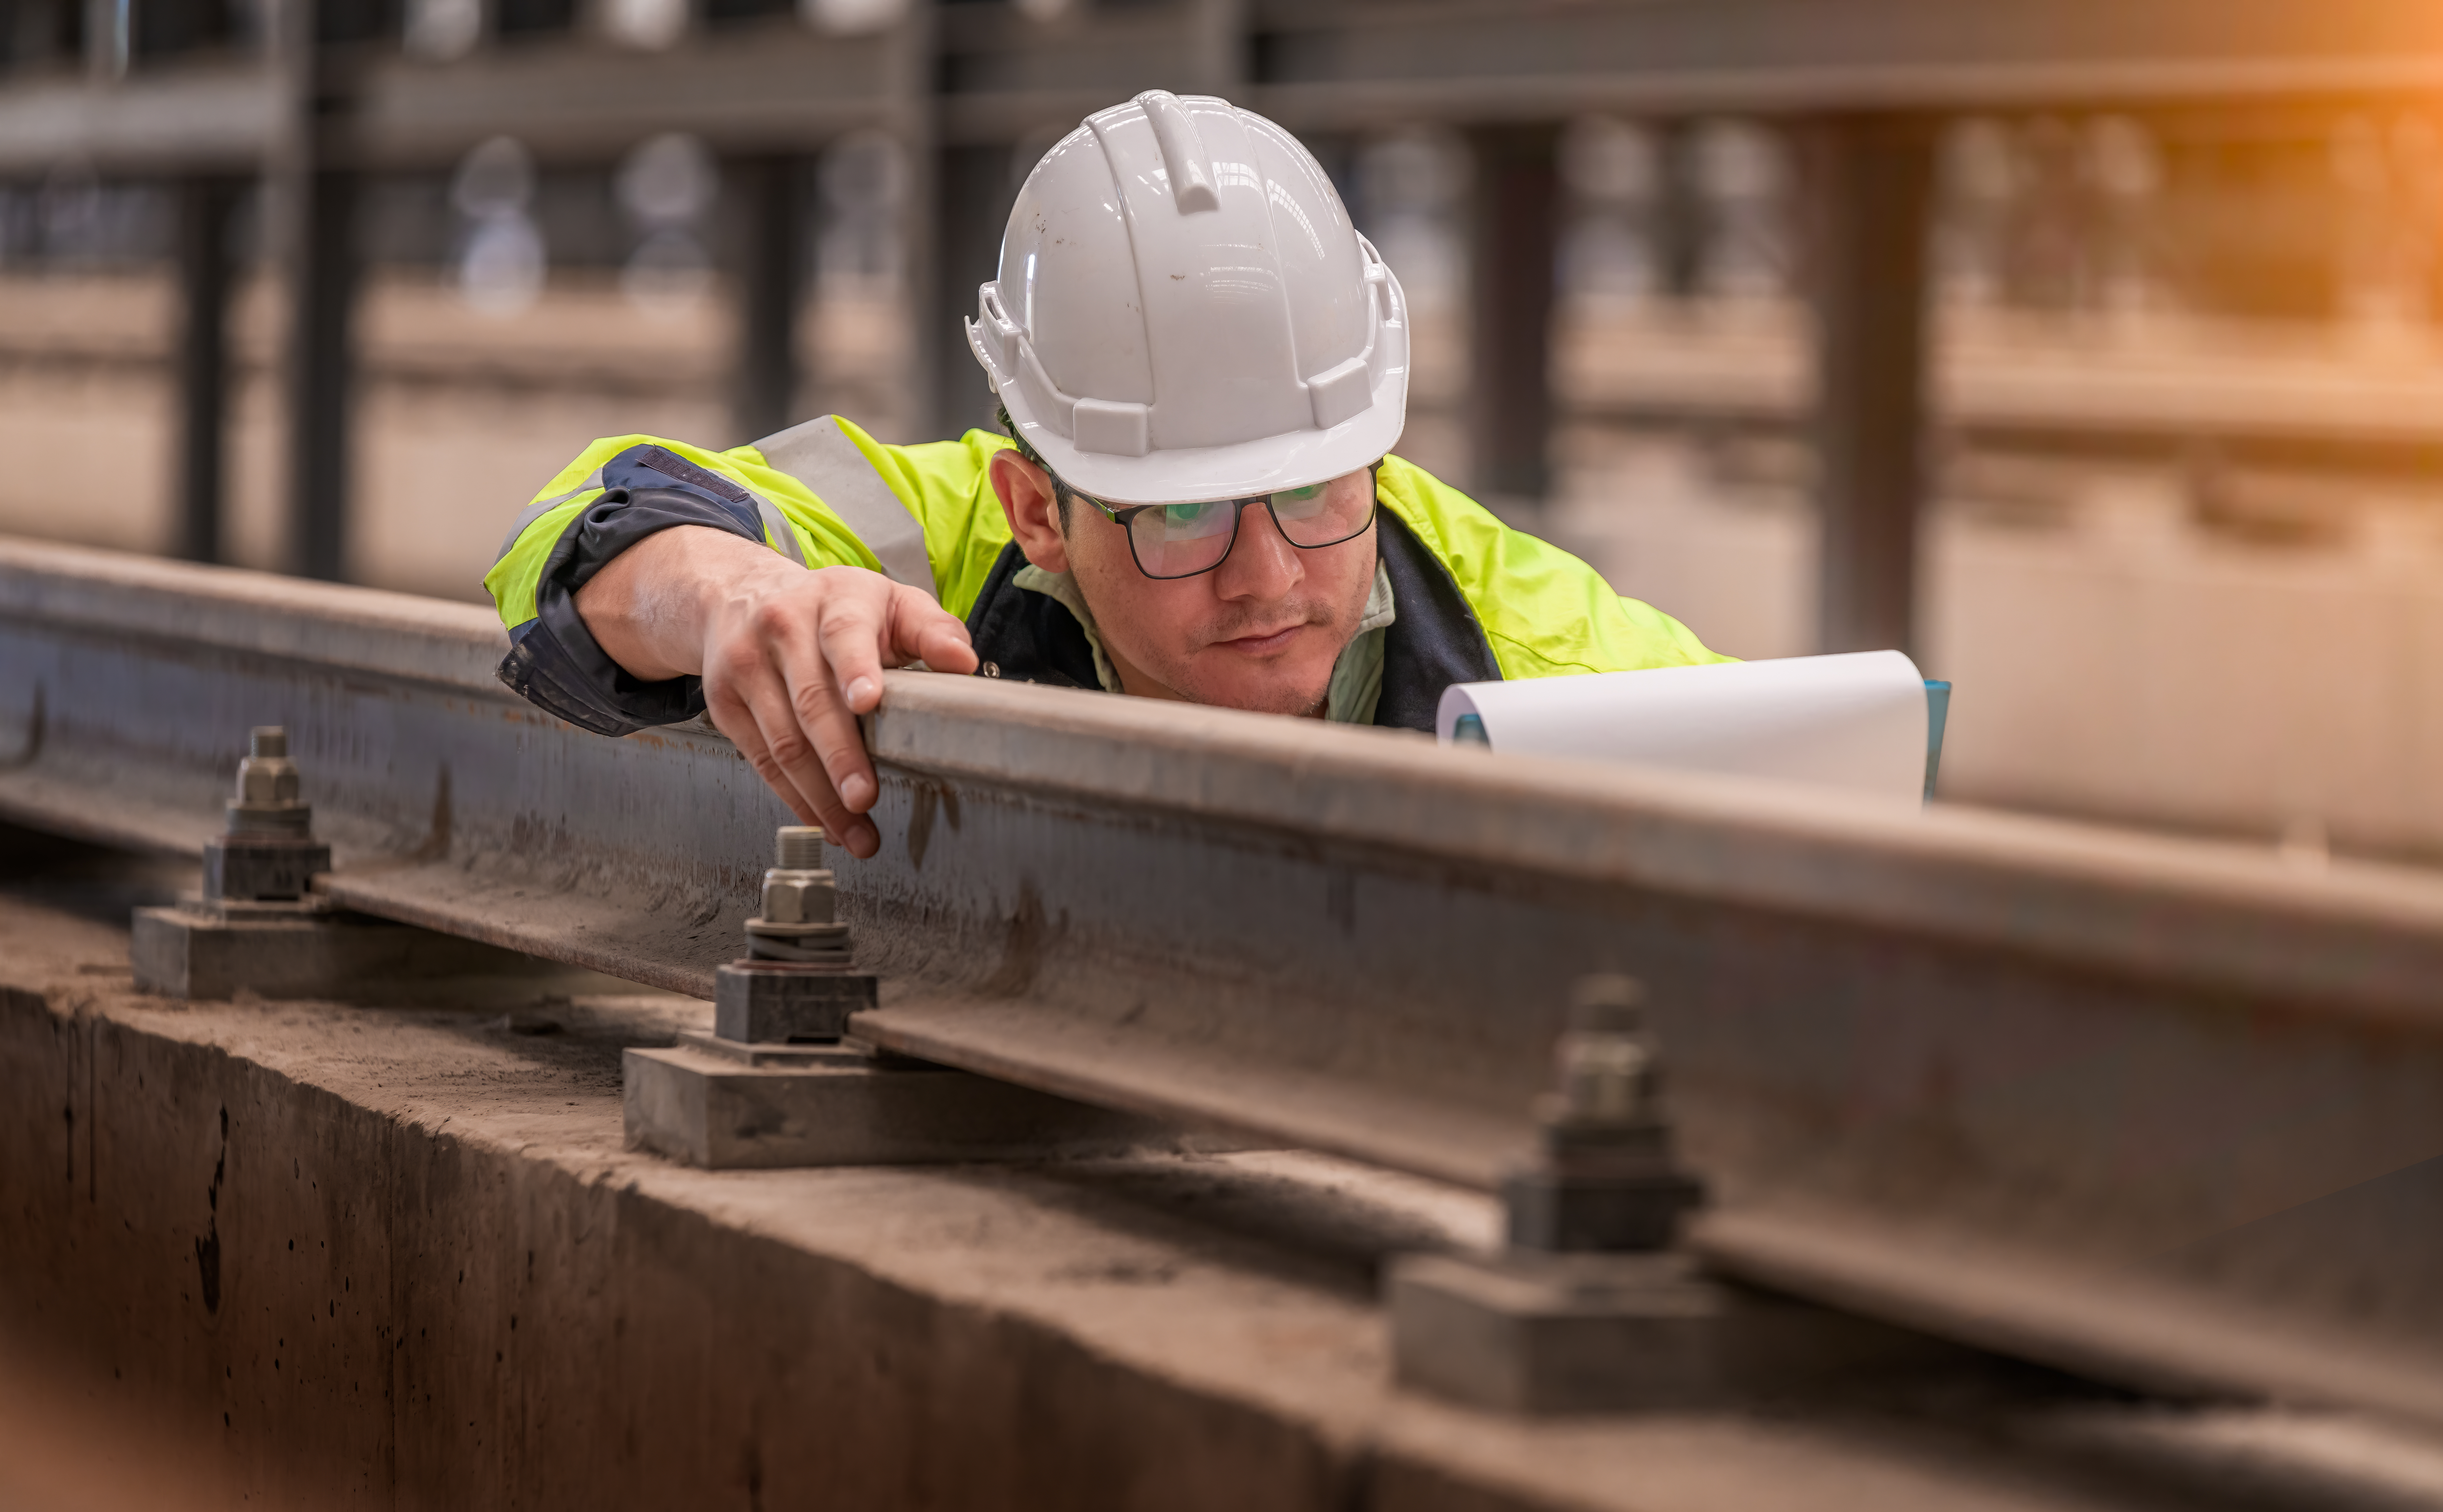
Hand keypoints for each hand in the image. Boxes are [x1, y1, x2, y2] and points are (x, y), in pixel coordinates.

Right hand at [575, 527, 977, 856]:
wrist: (739, 596)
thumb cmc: (834, 608)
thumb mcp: (887, 602)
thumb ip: (931, 629)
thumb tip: (963, 661)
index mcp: (833, 600)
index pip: (844, 634)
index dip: (856, 668)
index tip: (868, 702)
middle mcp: (782, 627)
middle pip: (811, 700)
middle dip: (840, 756)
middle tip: (865, 798)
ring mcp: (746, 666)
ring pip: (783, 741)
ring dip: (820, 796)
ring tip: (856, 832)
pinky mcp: (724, 703)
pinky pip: (761, 760)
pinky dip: (795, 798)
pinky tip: (825, 823)